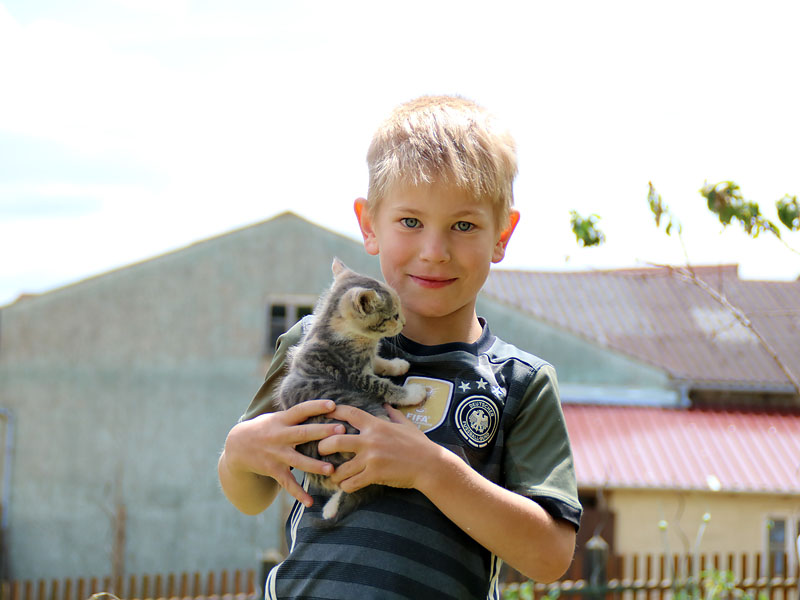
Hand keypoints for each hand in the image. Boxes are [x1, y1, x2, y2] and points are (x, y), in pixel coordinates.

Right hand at [222, 400, 343, 507]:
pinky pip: (287, 483)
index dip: (316, 406)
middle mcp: (279, 436)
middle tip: (342, 431)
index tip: (332, 404)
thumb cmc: (264, 428)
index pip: (300, 410)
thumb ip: (295, 415)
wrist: (237, 446)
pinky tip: (310, 502)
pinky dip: (298, 493)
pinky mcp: (273, 470)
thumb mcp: (276, 418)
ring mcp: (276, 454)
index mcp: (281, 420)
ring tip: (331, 469)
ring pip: (298, 460)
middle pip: (304, 433)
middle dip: (323, 432)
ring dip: (314, 465)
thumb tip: (322, 407)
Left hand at [317, 403, 439, 491]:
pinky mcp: (374, 475)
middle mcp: (370, 440)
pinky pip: (351, 483)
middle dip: (323, 446)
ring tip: (332, 474)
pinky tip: (347, 485)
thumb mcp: (406, 425)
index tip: (324, 414)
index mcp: (376, 425)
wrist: (430, 465)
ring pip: (340, 467)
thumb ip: (393, 414)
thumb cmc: (419, 444)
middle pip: (335, 440)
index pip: (349, 413)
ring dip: (333, 473)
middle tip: (321, 451)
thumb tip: (387, 404)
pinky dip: (345, 486)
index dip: (333, 413)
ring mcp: (371, 458)